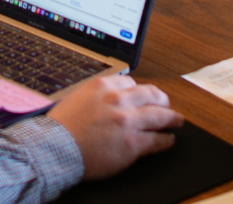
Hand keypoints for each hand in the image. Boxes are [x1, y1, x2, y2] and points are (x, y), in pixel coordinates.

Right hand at [48, 75, 183, 179]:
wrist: (55, 149)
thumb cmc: (60, 128)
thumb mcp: (77, 98)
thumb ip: (97, 96)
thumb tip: (110, 100)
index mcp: (104, 86)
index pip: (132, 83)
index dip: (140, 92)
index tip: (143, 97)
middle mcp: (118, 100)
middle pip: (152, 95)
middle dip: (162, 100)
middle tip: (166, 105)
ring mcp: (128, 121)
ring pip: (160, 115)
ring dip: (172, 118)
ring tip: (177, 121)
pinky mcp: (133, 143)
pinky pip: (158, 140)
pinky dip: (166, 140)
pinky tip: (168, 140)